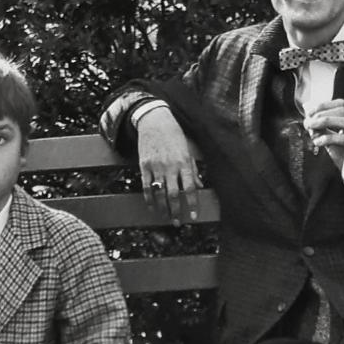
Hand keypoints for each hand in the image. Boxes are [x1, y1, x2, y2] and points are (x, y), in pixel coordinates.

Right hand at [136, 106, 202, 222]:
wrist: (154, 120)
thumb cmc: (174, 135)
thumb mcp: (188, 150)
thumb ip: (193, 169)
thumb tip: (199, 186)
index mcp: (184, 163)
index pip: (189, 188)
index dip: (192, 204)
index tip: (194, 216)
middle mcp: (170, 166)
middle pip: (173, 194)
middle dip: (176, 211)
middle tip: (177, 222)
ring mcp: (156, 166)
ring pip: (159, 193)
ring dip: (163, 208)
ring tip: (166, 217)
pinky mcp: (144, 165)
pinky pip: (146, 186)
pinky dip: (149, 198)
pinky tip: (151, 206)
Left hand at [302, 99, 343, 197]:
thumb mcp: (332, 140)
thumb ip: (323, 129)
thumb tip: (309, 118)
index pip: (342, 104)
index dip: (324, 105)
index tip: (310, 112)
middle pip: (343, 110)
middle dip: (322, 114)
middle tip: (308, 122)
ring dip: (325, 122)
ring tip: (312, 128)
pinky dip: (328, 138)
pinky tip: (318, 142)